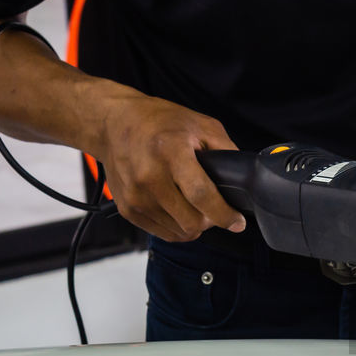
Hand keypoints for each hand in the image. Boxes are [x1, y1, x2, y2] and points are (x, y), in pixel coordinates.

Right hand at [96, 94, 245, 240]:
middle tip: (214, 208)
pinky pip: (163, 232)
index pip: (201, 195)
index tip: (238, 222)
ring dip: (194, 224)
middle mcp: (149, 176)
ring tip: (194, 205)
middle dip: (210, 220)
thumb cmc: (158, 122)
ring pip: (179, 232)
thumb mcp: (201, 125)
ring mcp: (135, 195)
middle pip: (191, 221)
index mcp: (170, 152)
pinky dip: (177, 226)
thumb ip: (226, 151)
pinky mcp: (127, 208)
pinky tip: (179, 208)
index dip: (224, 214)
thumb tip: (243, 180)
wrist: (113, 123)